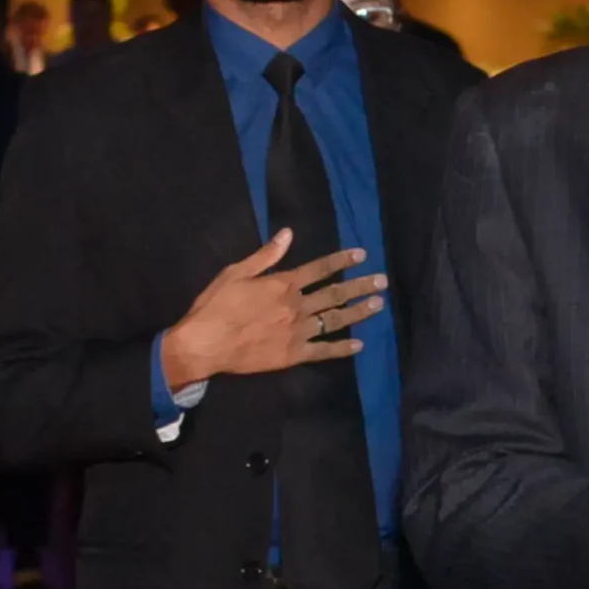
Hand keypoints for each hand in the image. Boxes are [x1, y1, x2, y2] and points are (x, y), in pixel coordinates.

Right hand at [159, 231, 384, 387]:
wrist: (205, 344)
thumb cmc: (216, 306)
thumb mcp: (235, 273)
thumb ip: (265, 256)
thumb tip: (288, 234)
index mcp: (283, 284)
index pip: (320, 268)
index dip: (342, 260)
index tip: (362, 255)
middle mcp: (296, 306)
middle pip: (335, 293)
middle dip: (361, 286)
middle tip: (382, 282)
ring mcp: (298, 331)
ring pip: (335, 319)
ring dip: (358, 312)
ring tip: (378, 305)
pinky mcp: (293, 354)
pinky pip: (323, 351)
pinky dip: (342, 348)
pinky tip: (358, 345)